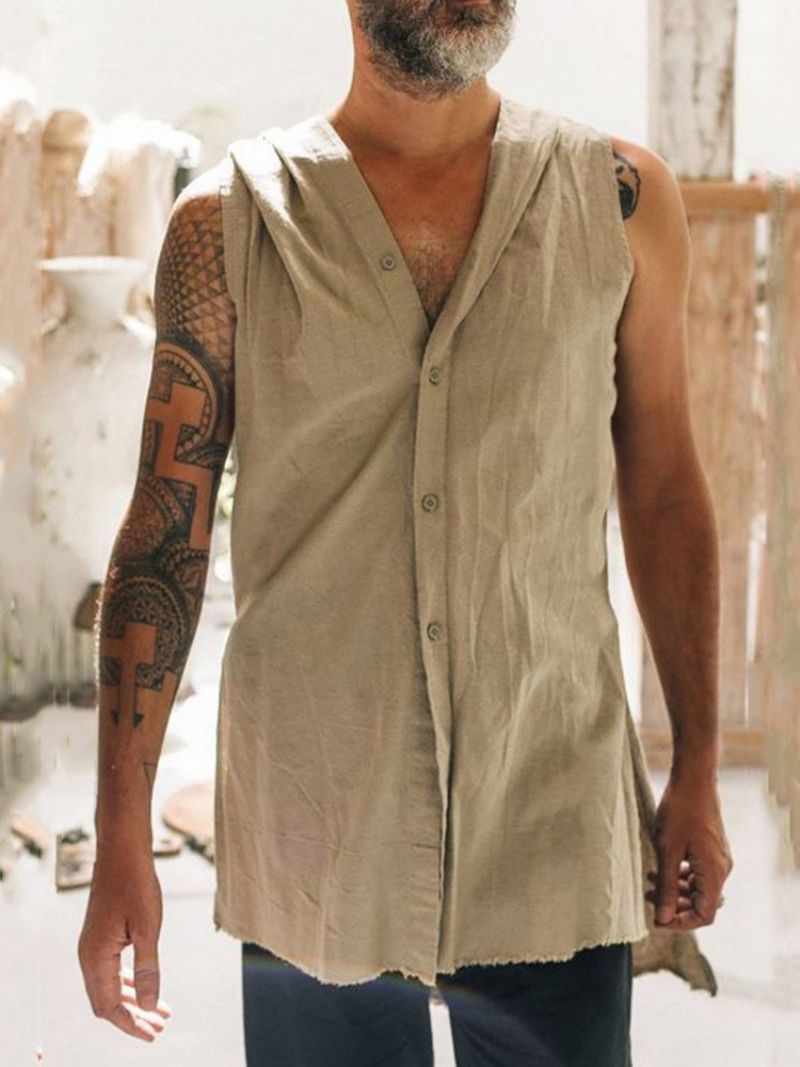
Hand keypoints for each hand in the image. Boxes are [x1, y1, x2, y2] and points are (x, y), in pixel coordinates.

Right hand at [77, 849, 171, 1040]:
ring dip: (134, 1000)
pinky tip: (146, 986)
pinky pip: (111, 969)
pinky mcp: (101, 936)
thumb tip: (150, 1007)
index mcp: (96, 957)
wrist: (122, 851)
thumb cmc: (137, 885)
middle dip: (133, 1017)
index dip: (131, 1024)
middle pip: (107, 1001)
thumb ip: (148, 969)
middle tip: (160, 1028)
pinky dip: (130, 981)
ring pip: (110, 986)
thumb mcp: (148, 929)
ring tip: (161, 1012)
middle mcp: (89, 955)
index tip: (153, 1034)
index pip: (109, 1006)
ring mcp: (93, 945)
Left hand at [644, 771, 732, 930]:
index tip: (657, 919)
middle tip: (648, 899)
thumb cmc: (680, 811)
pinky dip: (680, 875)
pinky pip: (698, 872)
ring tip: (649, 883)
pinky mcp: (711, 848)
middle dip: (674, 905)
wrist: (693, 779)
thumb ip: (666, 886)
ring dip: (675, 890)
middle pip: (702, 903)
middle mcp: (721, 869)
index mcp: (714, 873)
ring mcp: (718, 858)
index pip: (704, 914)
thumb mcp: (667, 850)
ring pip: (698, 887)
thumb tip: (662, 918)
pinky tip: (660, 869)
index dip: (681, 922)